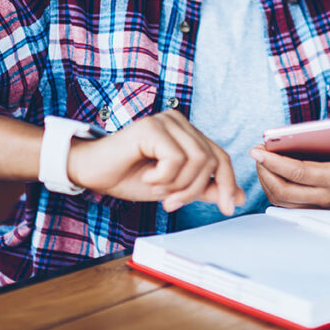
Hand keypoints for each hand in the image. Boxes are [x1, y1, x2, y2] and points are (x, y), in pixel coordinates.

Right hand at [68, 109, 244, 214]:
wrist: (92, 172)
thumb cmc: (129, 176)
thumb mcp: (174, 188)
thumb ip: (204, 189)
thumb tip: (237, 197)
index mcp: (187, 133)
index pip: (221, 156)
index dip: (227, 183)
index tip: (227, 208)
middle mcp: (179, 122)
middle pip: (212, 160)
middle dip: (195, 189)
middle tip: (171, 203)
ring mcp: (166, 121)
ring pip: (198, 160)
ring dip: (179, 185)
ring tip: (158, 190)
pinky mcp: (152, 127)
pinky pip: (175, 159)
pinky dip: (163, 177)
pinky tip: (146, 176)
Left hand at [250, 124, 329, 209]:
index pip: (298, 173)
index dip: (275, 162)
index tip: (257, 150)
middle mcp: (324, 197)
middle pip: (283, 190)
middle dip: (264, 171)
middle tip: (257, 153)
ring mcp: (317, 206)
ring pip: (281, 199)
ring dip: (266, 180)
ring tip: (261, 161)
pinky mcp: (312, 209)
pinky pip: (285, 202)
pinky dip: (273, 188)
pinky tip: (270, 172)